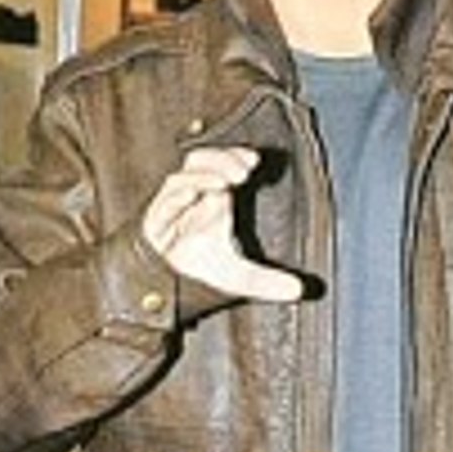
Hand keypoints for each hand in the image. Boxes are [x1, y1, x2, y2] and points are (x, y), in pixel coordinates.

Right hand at [142, 146, 302, 302]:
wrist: (160, 295)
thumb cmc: (195, 274)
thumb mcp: (238, 278)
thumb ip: (267, 281)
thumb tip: (300, 291)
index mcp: (211, 200)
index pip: (221, 164)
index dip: (235, 156)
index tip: (254, 161)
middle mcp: (190, 200)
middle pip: (200, 162)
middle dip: (221, 160)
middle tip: (244, 171)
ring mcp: (170, 211)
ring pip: (180, 180)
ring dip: (202, 176)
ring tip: (225, 182)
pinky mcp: (152, 227)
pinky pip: (161, 206)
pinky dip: (175, 198)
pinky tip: (191, 194)